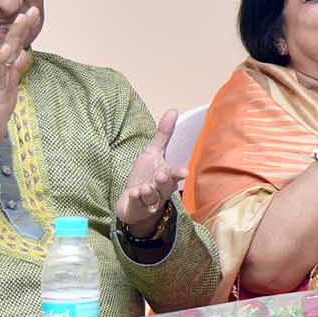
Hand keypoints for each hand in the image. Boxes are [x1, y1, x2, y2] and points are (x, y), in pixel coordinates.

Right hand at [0, 8, 39, 150]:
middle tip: (33, 9)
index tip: (34, 12)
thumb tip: (24, 53)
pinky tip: (4, 50)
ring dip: (13, 35)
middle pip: (11, 42)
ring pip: (5, 52)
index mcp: (3, 67)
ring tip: (21, 19)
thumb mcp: (10, 85)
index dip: (25, 29)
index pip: (16, 44)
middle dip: (23, 25)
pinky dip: (0, 61)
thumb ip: (16, 69)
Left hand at [116, 110, 185, 238]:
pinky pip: (139, 203)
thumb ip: (164, 134)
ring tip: (145, 187)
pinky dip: (137, 198)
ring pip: (153, 195)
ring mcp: (150, 198)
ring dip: (149, 191)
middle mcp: (161, 188)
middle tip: (160, 176)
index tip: (184, 172)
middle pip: (166, 185)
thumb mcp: (152, 152)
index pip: (175, 173)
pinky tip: (134, 193)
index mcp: (167, 174)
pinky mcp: (139, 206)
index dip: (178, 173)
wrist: (133, 201)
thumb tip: (173, 110)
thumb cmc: (146, 176)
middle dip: (163, 181)